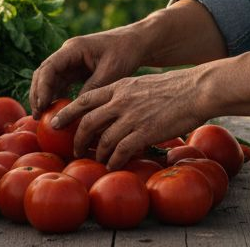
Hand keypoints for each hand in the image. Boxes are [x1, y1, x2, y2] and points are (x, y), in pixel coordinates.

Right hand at [29, 26, 146, 117]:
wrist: (136, 43)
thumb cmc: (125, 52)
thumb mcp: (110, 72)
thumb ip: (92, 89)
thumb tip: (75, 110)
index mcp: (73, 49)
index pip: (49, 67)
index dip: (42, 87)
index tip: (42, 106)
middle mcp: (67, 54)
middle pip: (43, 73)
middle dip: (37, 94)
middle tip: (37, 116)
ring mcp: (70, 62)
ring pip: (49, 80)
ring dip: (45, 97)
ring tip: (43, 118)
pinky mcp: (76, 70)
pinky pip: (60, 84)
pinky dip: (56, 97)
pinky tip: (57, 112)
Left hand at [54, 68, 210, 168]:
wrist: (196, 90)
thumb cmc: (173, 89)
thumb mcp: (141, 84)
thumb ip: (125, 96)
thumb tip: (114, 110)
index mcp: (119, 86)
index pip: (84, 99)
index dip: (67, 112)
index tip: (54, 122)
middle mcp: (121, 100)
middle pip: (88, 121)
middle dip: (78, 139)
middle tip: (75, 150)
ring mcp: (132, 116)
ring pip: (103, 139)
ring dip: (98, 154)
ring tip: (97, 161)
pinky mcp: (144, 131)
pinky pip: (121, 151)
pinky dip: (114, 161)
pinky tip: (113, 166)